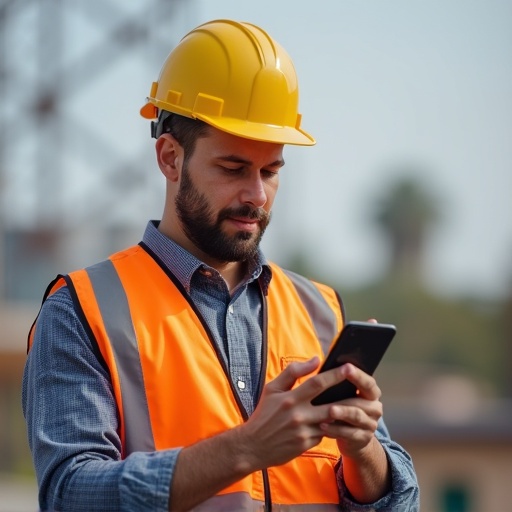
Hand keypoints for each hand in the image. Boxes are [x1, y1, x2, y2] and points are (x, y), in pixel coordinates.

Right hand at [239, 356, 355, 469]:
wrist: (253, 445)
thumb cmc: (264, 413)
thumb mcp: (272, 388)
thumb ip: (293, 372)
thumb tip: (315, 359)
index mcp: (289, 398)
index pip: (316, 383)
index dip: (334, 375)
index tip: (348, 367)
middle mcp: (298, 415)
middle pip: (330, 403)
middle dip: (347, 395)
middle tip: (361, 387)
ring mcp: (303, 431)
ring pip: (331, 420)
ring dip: (341, 413)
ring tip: (353, 404)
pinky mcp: (306, 445)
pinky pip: (324, 433)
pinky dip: (329, 427)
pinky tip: (332, 421)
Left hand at [318, 363, 382, 458]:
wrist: (348, 436)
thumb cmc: (339, 406)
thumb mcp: (339, 393)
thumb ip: (331, 377)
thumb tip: (317, 359)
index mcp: (370, 392)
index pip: (368, 382)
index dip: (358, 375)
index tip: (346, 367)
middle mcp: (374, 407)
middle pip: (362, 402)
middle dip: (347, 398)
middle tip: (335, 394)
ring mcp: (370, 424)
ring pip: (356, 417)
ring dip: (342, 413)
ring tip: (329, 411)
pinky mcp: (362, 438)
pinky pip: (349, 434)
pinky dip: (335, 429)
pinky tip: (323, 426)